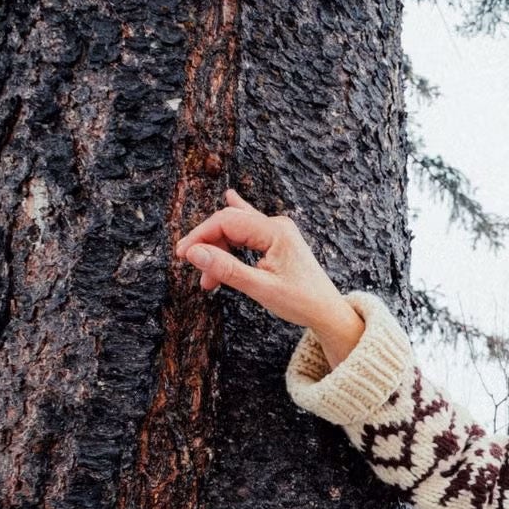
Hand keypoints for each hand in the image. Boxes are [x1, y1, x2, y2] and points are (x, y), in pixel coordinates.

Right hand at [176, 189, 363, 364]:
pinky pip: (250, 229)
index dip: (200, 236)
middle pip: (229, 223)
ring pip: (237, 230)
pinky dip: (235, 229)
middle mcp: (277, 225)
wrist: (327, 310)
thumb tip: (194, 253)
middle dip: (207, 245)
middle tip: (192, 268)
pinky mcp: (278, 240)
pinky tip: (230, 197)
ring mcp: (278, 231)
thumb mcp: (260, 288)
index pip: (226, 222)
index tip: (182, 254)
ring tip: (208, 278)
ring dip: (219, 250)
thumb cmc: (300, 301)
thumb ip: (227, 269)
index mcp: (275, 232)